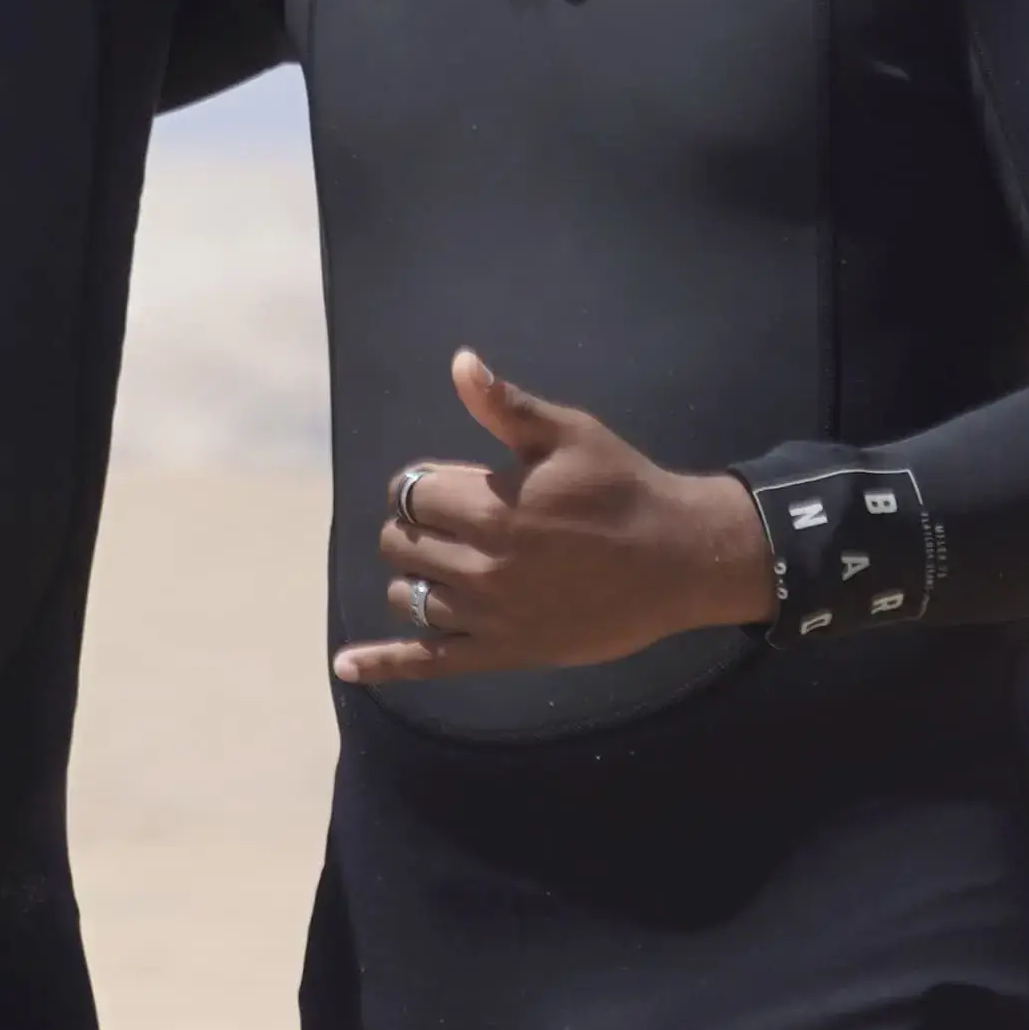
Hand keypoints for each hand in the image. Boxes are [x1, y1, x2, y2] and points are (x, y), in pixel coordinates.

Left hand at [336, 351, 770, 685]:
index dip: (423, 486)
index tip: (450, 486)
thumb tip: (459, 363)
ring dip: (414, 577)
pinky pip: (429, 662)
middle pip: (400, 544)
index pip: (410, 495)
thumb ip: (506, 406)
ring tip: (444, 562)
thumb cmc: (624, 490)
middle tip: (451, 522)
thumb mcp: (569, 435)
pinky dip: (382, 664)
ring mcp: (489, 615)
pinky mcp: (504, 651)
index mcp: (489, 509)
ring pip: (408, 596)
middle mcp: (480, 566)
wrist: (682, 558)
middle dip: (415, 528)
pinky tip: (345, 666)